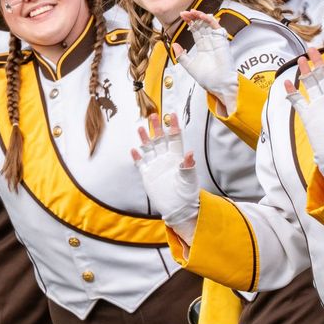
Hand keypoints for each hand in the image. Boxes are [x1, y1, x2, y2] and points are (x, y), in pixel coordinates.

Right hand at [131, 113, 199, 242]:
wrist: (178, 209)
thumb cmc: (187, 193)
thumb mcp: (189, 179)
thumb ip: (188, 165)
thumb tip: (190, 152)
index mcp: (176, 157)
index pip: (175, 138)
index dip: (173, 126)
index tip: (172, 114)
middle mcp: (165, 159)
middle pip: (160, 139)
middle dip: (157, 127)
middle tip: (153, 115)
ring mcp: (156, 166)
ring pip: (149, 148)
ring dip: (144, 138)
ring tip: (140, 127)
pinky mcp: (148, 175)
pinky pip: (141, 164)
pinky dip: (137, 157)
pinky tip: (133, 150)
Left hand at [173, 10, 237, 107]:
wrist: (218, 85)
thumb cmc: (208, 78)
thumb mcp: (189, 66)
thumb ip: (182, 56)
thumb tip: (174, 45)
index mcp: (203, 47)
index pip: (196, 31)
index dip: (189, 23)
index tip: (182, 17)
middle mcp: (210, 42)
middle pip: (201, 25)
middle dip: (193, 18)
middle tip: (184, 13)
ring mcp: (216, 40)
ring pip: (208, 24)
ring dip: (200, 16)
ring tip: (191, 12)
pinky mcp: (222, 40)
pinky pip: (216, 27)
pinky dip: (209, 20)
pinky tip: (201, 16)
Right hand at [284, 44, 323, 191]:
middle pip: (323, 75)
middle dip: (318, 61)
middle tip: (311, 48)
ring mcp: (318, 105)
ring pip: (311, 84)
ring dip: (306, 72)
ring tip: (301, 59)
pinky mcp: (308, 115)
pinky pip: (298, 101)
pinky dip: (292, 92)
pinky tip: (288, 83)